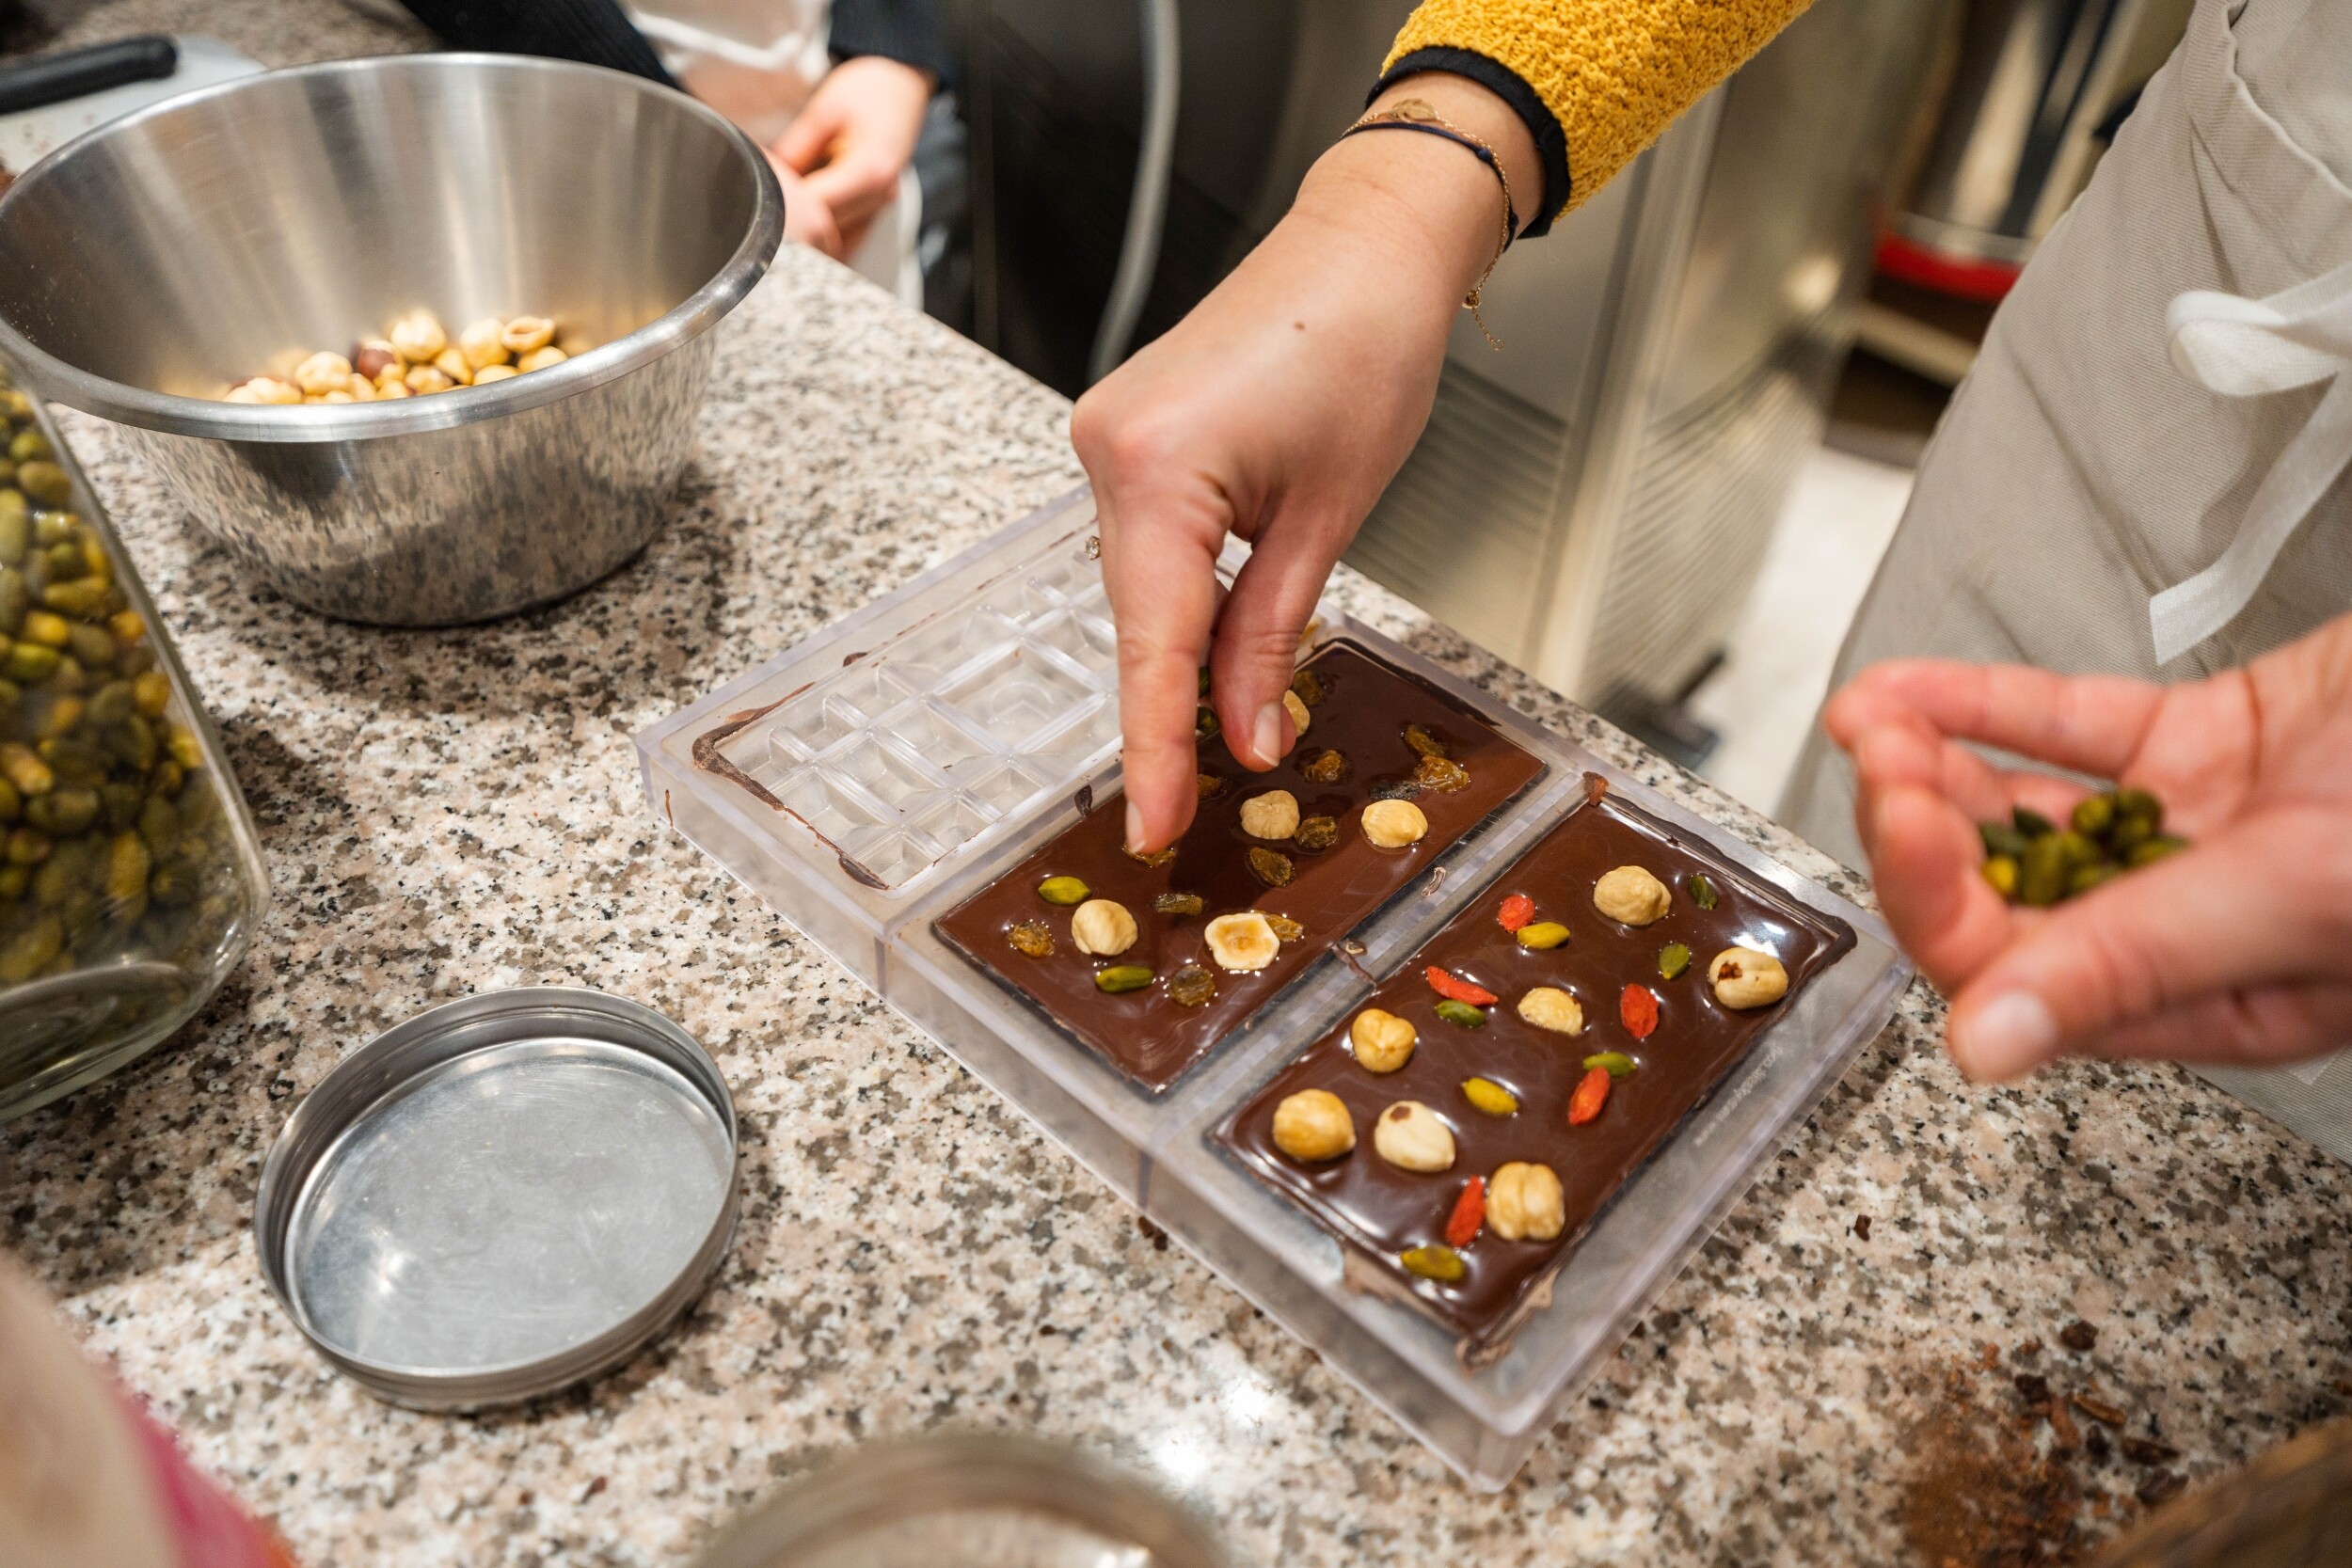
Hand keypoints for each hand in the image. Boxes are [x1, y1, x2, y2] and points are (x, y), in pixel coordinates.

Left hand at [773, 56, 931, 256]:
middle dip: (792, 225)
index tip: (752, 200)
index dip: (784, 209)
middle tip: (756, 215)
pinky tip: (800, 226)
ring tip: (776, 222)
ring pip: (837, 243)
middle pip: (827, 232)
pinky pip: (847, 239)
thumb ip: (795, 150)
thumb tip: (765, 181)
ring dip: (808, 238)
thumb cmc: (864, 90)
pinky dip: (823, 238)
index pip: (817, 209)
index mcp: (870, 172)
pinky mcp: (876, 209)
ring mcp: (881, 206)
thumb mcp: (823, 111)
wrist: (901, 84)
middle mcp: (880, 196)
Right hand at [1072, 76, 1540, 854]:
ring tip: (1213, 729)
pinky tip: (1205, 645)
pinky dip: (1177, 596)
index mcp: (1159, 468)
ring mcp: (1106, 436)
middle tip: (1180, 810)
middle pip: (1136, 617)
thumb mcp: (1331, 518)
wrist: (1368, 242)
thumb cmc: (1369, 348)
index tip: (1152, 828)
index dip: (1155, 748)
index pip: (1153, 644)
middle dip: (1167, 710)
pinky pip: (1142, 542)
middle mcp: (1108, 448)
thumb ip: (1272, 637)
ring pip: (1138, 585)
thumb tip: (1247, 740)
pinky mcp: (1125, 432)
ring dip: (1176, 652)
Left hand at [1824, 613, 2351, 1080]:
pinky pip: (2072, 730)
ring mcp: (2195, 830)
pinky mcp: (2210, 740)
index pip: (2036, 986)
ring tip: (1875, 722)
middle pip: (2010, 900)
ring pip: (2025, 812)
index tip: (1905, 832)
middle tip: (1882, 766)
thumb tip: (1987, 1049)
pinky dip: (1985, 707)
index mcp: (2224, 1002)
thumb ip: (2144, 961)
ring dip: (1936, 767)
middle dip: (1926, 835)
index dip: (1950, 915)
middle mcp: (2195, 924)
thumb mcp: (2309, 890)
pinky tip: (1906, 690)